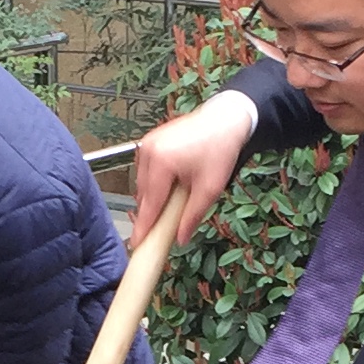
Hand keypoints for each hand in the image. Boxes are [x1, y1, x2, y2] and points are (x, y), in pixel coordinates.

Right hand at [127, 92, 256, 250]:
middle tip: (164, 226)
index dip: (143, 226)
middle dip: (152, 211)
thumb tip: (181, 238)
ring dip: (154, 196)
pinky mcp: (151, 141)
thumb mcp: (210, 188)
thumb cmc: (220, 149)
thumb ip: (192, 216)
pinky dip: (154, 182)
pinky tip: (170, 186)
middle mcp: (149, 151)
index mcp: (161, 162)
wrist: (226, 119)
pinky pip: (146, 170)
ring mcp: (147, 144)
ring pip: (142, 183)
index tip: (137, 243)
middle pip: (143, 194)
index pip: (149, 203)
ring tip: (174, 201)